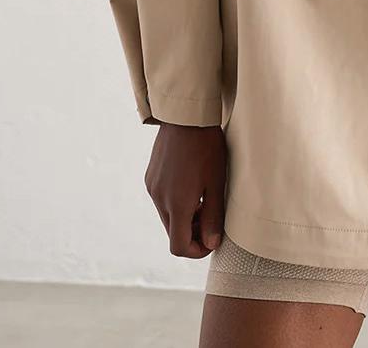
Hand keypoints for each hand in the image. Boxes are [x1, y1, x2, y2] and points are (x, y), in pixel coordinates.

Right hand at [144, 124, 226, 257]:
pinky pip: (161, 199)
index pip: (178, 246)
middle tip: (211, 216)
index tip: (212, 240)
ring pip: (167, 216)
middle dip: (192, 232)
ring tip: (204, 198)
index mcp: (176, 205)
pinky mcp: (150, 176)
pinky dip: (176, 202)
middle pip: (173, 232)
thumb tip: (212, 243)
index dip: (196, 251)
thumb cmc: (207, 147)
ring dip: (184, 216)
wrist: (186, 116)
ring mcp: (152, 187)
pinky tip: (192, 183)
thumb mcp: (216, 182)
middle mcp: (159, 199)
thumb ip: (213, 216)